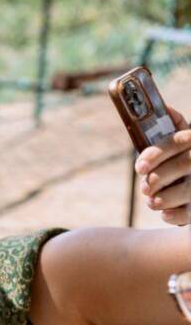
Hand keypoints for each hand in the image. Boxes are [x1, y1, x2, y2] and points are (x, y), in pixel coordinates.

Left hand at [136, 106, 190, 225]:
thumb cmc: (187, 158)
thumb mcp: (185, 141)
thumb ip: (174, 127)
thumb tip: (165, 109)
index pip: (176, 141)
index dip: (155, 154)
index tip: (138, 168)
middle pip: (182, 166)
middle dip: (156, 179)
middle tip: (145, 188)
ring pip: (185, 191)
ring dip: (160, 199)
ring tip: (153, 200)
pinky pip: (187, 215)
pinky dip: (172, 216)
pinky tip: (166, 213)